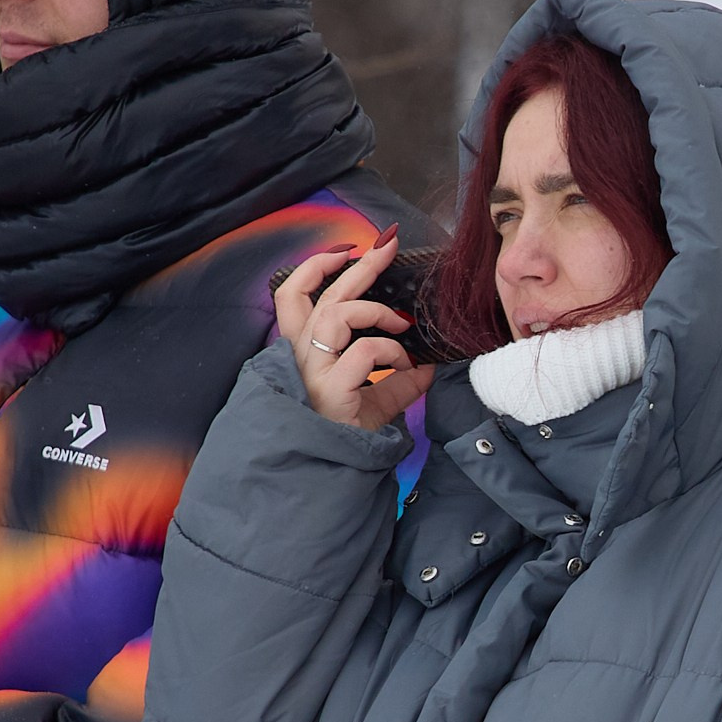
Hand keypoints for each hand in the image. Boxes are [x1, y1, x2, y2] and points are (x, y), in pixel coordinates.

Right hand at [274, 227, 436, 430]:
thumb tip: (429, 365)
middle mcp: (301, 357)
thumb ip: (400, 381)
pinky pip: (364, 352)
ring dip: (373, 311)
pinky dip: (392, 352)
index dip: (315, 267)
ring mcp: (313, 371)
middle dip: (358, 265)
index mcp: (303, 352)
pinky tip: (407, 366)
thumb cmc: (347, 435)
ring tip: (401, 323)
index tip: (346, 251)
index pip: (292, 296)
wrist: (334, 474)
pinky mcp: (330, 389)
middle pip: (320, 295)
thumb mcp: (377, 402)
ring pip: (336, 315)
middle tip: (387, 247)